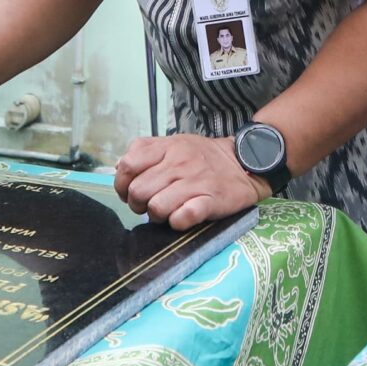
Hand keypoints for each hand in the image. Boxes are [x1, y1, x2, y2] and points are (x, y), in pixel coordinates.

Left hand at [113, 134, 262, 229]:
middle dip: (138, 205)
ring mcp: (196, 181)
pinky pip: (182, 217)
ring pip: (156, 207)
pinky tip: (182, 217)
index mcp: (168, 147)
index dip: (122, 184)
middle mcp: (179, 163)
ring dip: (157, 216)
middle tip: (148, 206)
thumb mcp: (175, 143)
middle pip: (138, 191)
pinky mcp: (211, 200)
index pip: (128, 165)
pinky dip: (177, 222)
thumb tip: (120, 167)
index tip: (129, 191)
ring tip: (167, 212)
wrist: (246, 162)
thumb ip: (146, 151)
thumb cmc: (205, 157)